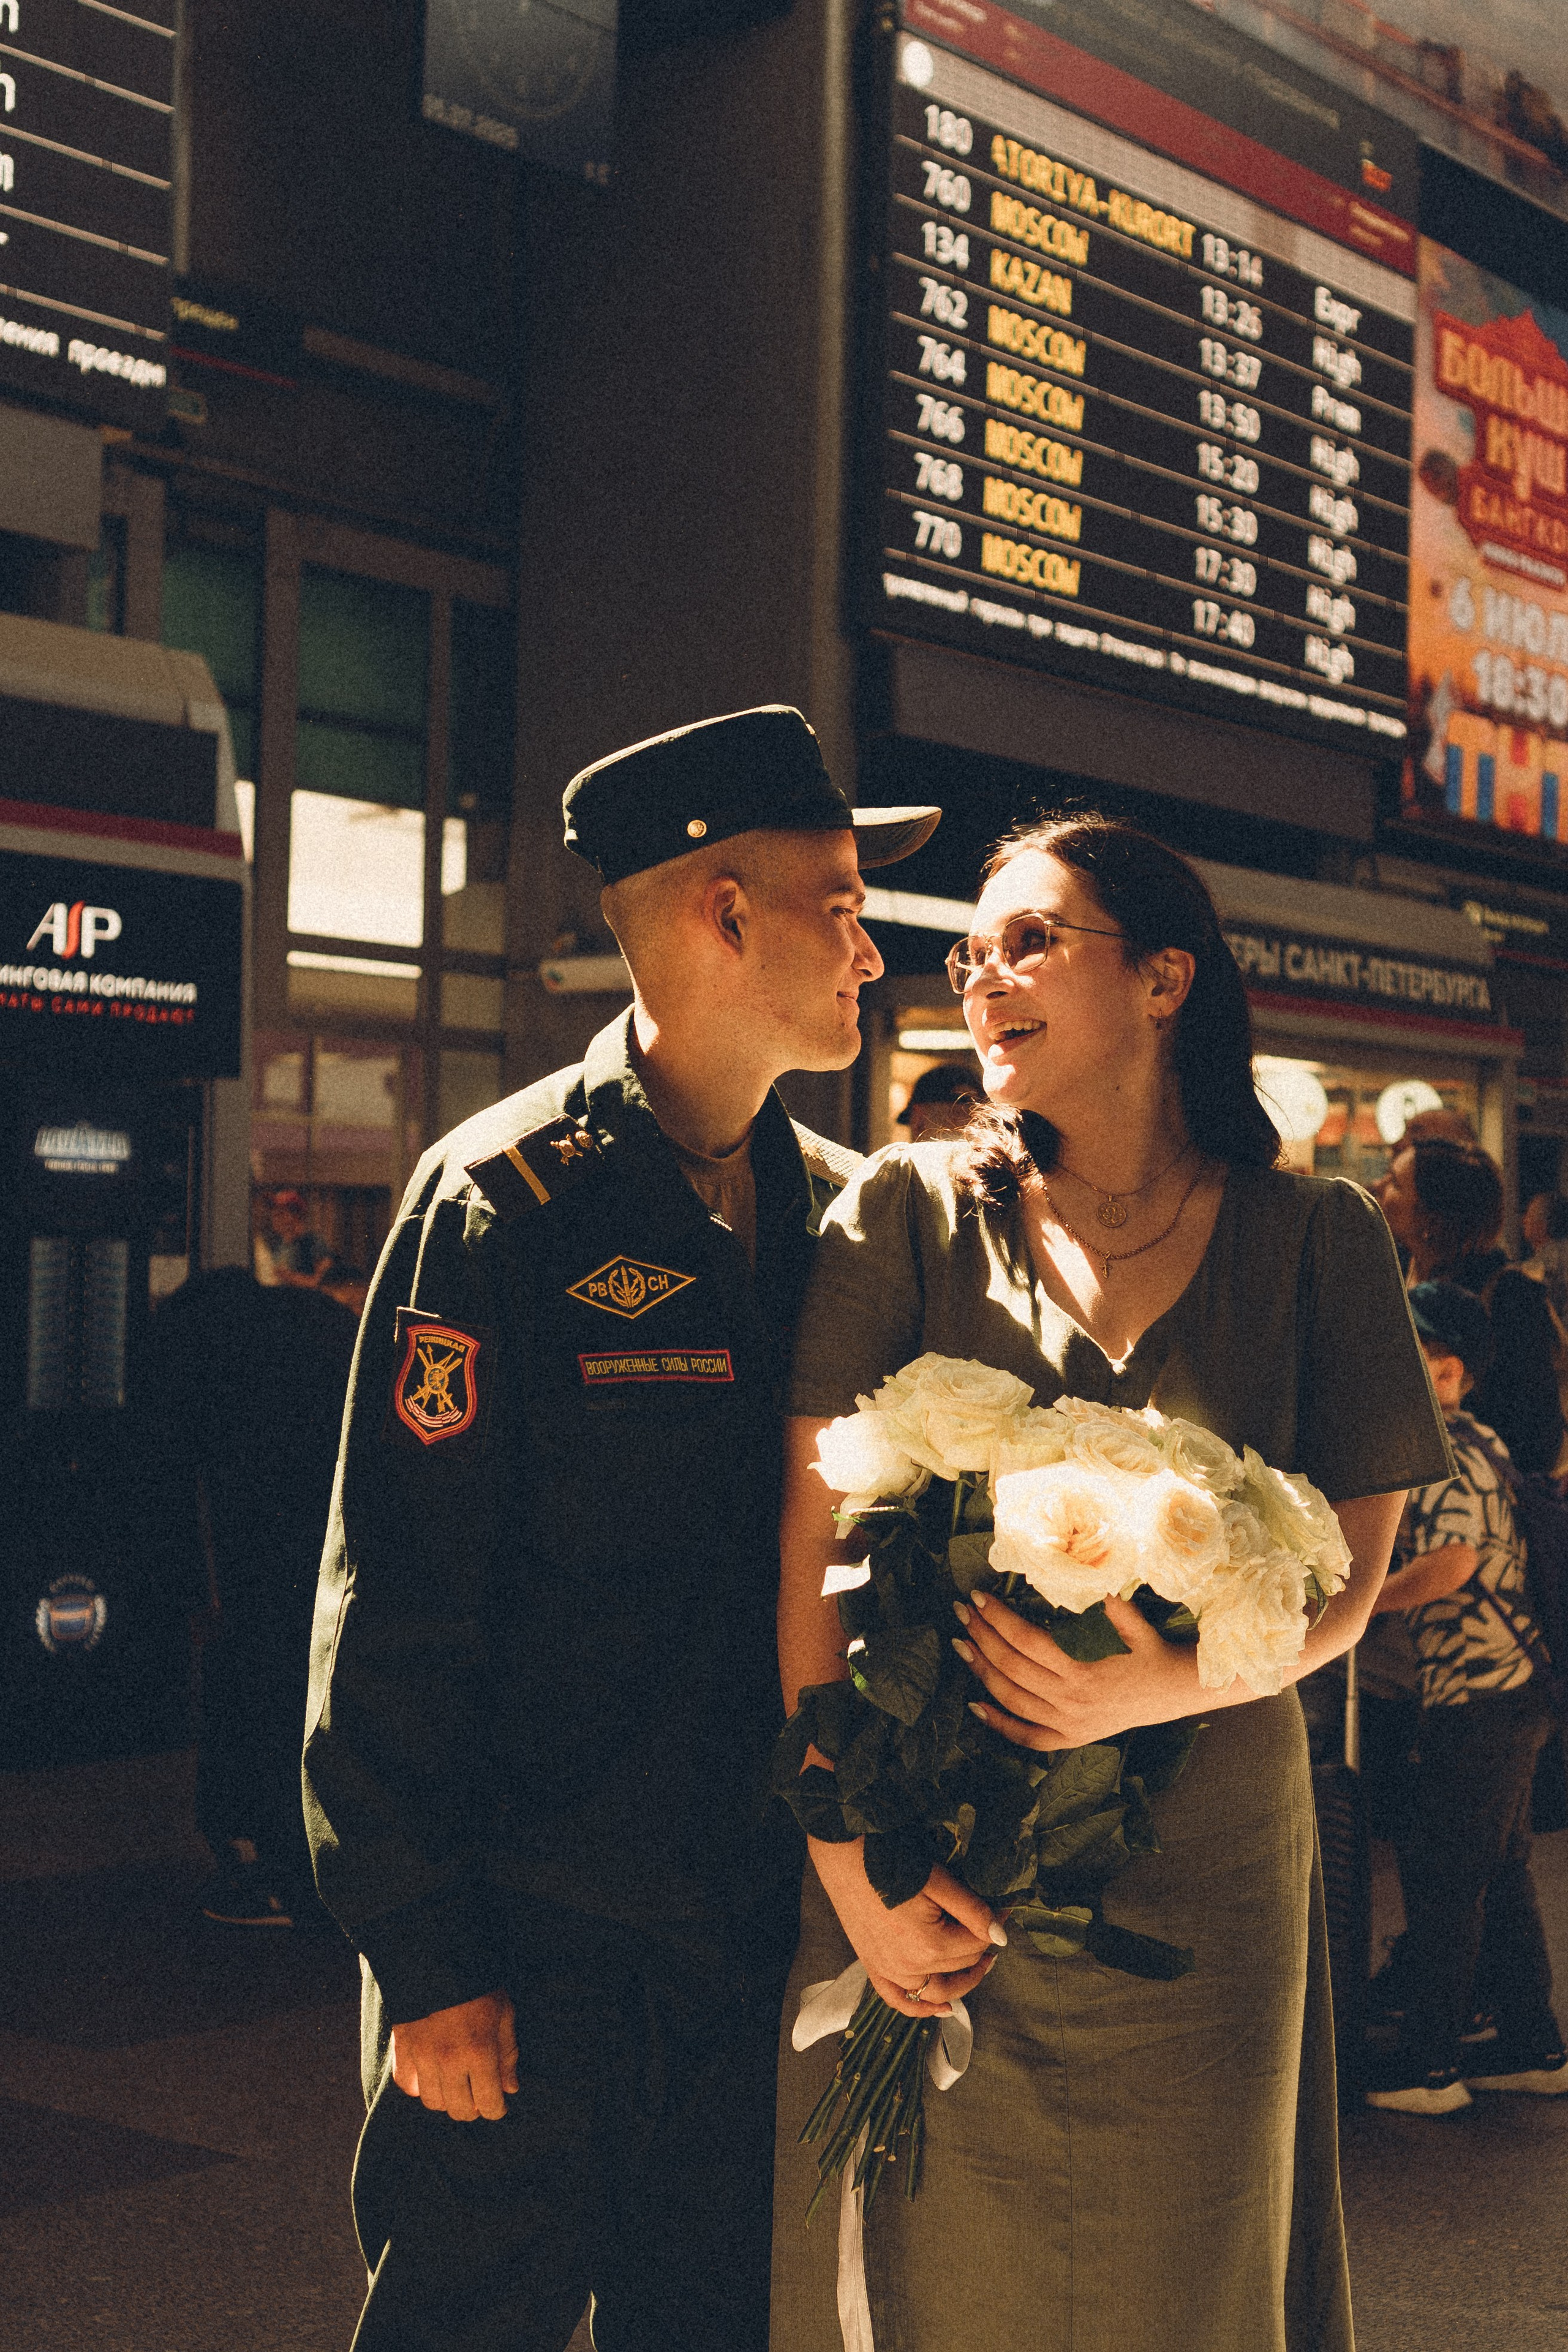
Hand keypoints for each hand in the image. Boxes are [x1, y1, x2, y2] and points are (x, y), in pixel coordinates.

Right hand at [390, 1990, 518, 2120]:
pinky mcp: (401, 2049)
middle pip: (460, 2110)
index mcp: (480, 2052)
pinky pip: (407, 2085)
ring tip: (455, 2085)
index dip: (497, 2109)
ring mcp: (422, 2057)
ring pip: (433, 2102)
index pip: (489, 2104)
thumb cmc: (477, 1985)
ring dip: (447, 2099)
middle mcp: (449, 2061)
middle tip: (478, 2096)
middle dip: (474, 2108)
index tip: (498, 2105)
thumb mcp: (504, 2012)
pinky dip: (419, 2086)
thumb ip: (507, 2053)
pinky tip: (430, 2076)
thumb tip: (510, 2087)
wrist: (436, 1956)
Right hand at [809, 1839, 1003, 2017]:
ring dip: (962, 1981)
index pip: (977, 1943)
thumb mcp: (938, 1880)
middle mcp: (909, 1966)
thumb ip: (972, 1911)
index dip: (994, 1924)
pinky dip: (920, 2008)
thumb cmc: (890, 1860)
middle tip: (991, 1923)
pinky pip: (898, 1998)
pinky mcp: (872, 1965)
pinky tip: (941, 2009)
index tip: (1004, 1908)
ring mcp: (888, 1969)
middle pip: (961, 1965)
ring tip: (980, 1962)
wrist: (843, 1852)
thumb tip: (1001, 1935)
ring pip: (937, 1990)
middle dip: (980, 1944)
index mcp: (929, 1945)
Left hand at [955, 1589, 1198, 1750]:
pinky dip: (998, 1724)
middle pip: (1012, 1667)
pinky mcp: (1072, 1738)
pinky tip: (975, 1706)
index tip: (979, 1596)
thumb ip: (1103, 1599)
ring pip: (1012, 1699)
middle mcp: (1072, 1700)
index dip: (998, 1618)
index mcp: (1084, 1669)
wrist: (1176, 1691)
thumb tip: (1074, 1569)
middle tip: (962, 1613)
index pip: (1026, 1640)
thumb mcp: (1132, 1620)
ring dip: (981, 1671)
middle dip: (981, 1637)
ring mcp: (1070, 1724)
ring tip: (961, 1645)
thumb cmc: (1150, 1648)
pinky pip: (1028, 1736)